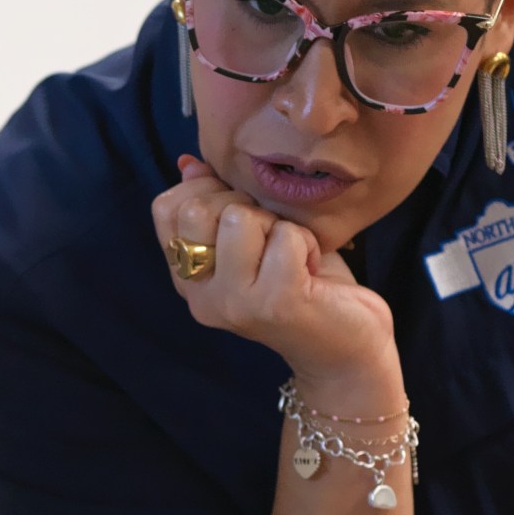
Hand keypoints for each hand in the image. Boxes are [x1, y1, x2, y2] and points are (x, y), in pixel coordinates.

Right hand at [151, 155, 401, 407]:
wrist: (347, 350)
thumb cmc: (305, 287)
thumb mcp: (256, 240)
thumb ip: (220, 206)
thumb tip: (190, 164)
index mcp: (189, 280)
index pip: (166, 209)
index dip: (205, 189)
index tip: (241, 209)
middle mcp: (201, 297)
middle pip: (198, 209)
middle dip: (245, 205)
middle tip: (271, 237)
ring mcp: (235, 303)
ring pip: (239, 217)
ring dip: (278, 225)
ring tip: (292, 255)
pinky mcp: (274, 303)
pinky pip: (285, 237)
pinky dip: (306, 243)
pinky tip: (311, 270)